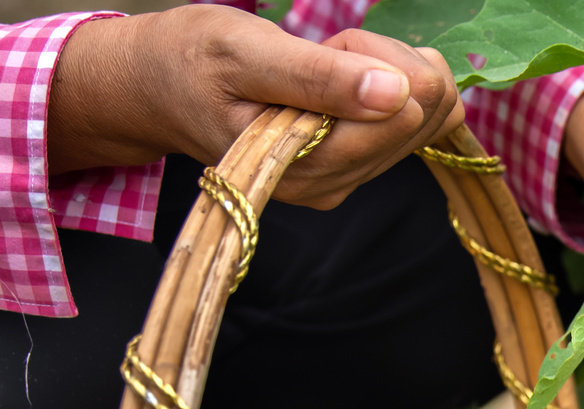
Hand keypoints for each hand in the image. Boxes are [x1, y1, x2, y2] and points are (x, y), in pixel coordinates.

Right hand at [48, 7, 463, 209]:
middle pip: (423, 115)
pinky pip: (412, 125)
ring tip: (322, 66)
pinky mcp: (354, 170)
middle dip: (383, 64)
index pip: (404, 111)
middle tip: (324, 53)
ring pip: (426, 119)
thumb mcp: (245, 52)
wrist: (157, 88)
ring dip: (385, 74)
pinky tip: (340, 81)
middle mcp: (331, 185)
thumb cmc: (191, 60)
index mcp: (304, 165)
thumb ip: (319, 76)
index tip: (328, 47)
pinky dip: (387, 88)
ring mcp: (345, 181)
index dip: (374, 59)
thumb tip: (397, 93)